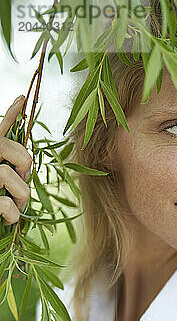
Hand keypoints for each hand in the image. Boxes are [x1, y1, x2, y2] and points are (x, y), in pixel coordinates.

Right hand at [0, 95, 31, 225]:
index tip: (23, 99)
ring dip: (21, 199)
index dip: (12, 114)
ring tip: (14, 209)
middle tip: (23, 186)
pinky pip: (5, 204)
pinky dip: (12, 217)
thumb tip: (24, 171)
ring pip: (11, 178)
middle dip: (27, 171)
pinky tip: (6, 222)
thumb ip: (6, 169)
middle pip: (17, 153)